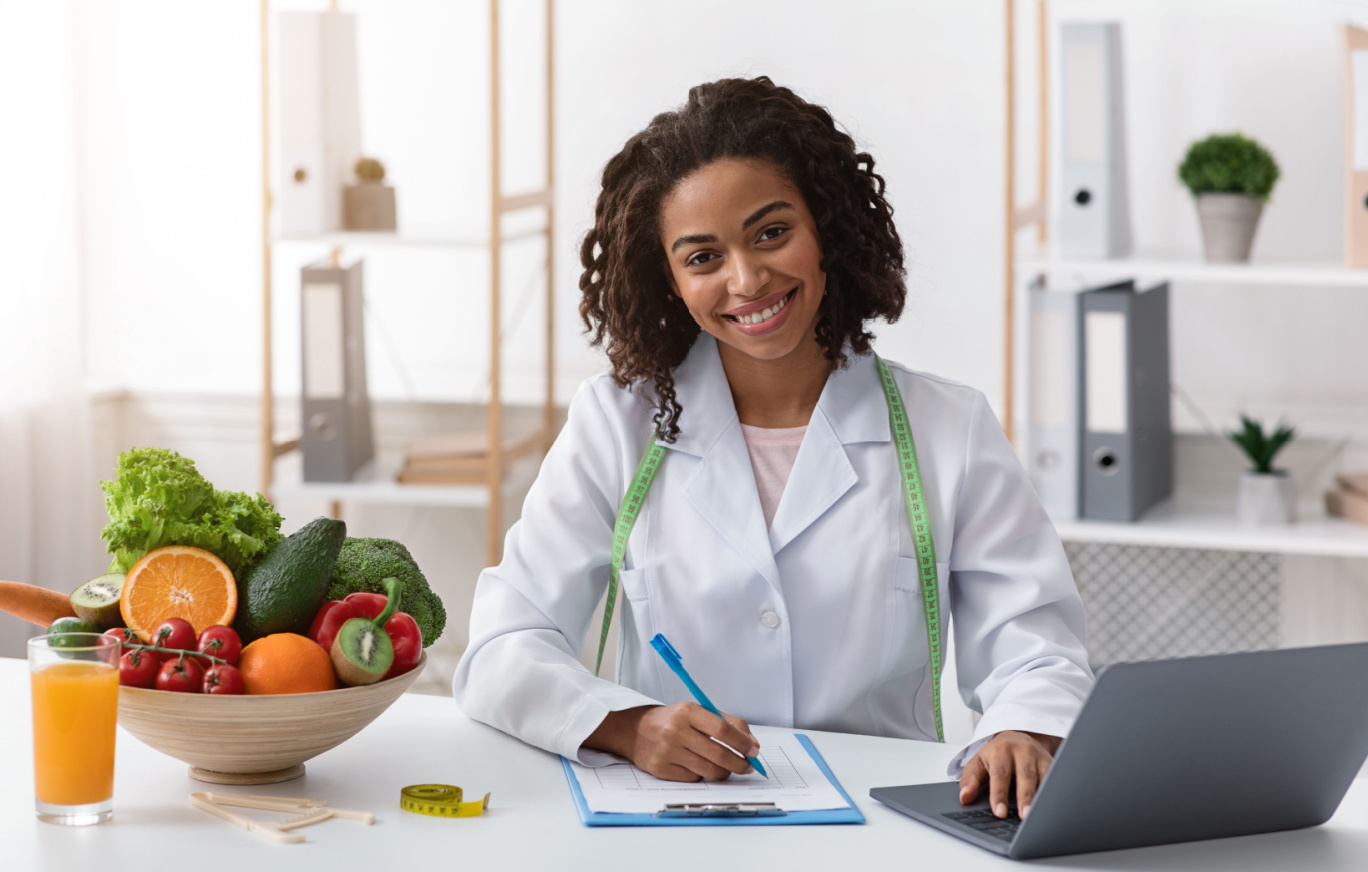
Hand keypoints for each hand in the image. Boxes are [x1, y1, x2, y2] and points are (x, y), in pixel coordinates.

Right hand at [584, 703, 759, 781]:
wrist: (635, 730)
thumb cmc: (673, 720)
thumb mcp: (698, 712)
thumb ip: (727, 723)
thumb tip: (753, 744)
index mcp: (687, 712)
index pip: (722, 729)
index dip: (742, 742)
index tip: (754, 750)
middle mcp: (676, 731)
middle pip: (718, 753)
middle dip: (739, 763)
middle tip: (748, 766)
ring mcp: (667, 752)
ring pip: (708, 769)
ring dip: (725, 772)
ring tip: (728, 768)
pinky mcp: (661, 769)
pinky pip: (693, 778)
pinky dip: (702, 775)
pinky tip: (700, 766)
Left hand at [958, 730, 1060, 819]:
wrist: (1017, 737)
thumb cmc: (995, 755)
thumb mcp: (978, 763)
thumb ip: (970, 780)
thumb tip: (964, 798)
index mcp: (1000, 750)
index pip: (999, 774)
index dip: (999, 794)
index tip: (999, 812)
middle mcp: (1022, 750)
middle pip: (1025, 774)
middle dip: (1025, 796)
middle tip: (1024, 817)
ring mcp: (1039, 756)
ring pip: (1043, 776)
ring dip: (1041, 797)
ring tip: (1039, 815)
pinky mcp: (1052, 763)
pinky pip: (1055, 778)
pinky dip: (1054, 792)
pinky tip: (1052, 806)